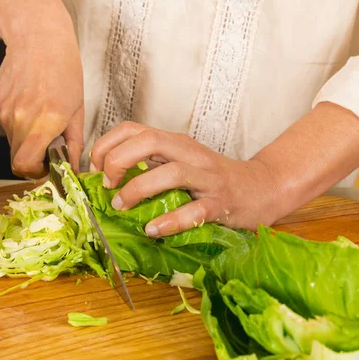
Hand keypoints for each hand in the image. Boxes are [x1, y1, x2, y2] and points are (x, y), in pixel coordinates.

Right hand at [0, 0, 84, 177]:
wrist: (39, 38)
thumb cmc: (63, 69)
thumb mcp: (77, 110)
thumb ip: (74, 142)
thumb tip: (73, 165)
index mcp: (44, 123)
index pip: (24, 165)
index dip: (34, 172)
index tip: (46, 167)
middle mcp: (19, 119)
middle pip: (17, 157)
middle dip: (33, 157)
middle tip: (48, 144)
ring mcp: (4, 111)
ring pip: (12, 141)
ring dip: (25, 138)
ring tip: (41, 115)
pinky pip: (6, 124)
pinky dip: (17, 122)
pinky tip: (30, 103)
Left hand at [89, 122, 282, 236]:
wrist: (262, 187)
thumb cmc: (214, 179)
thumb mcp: (180, 162)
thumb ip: (150, 165)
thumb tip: (107, 179)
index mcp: (175, 143)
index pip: (133, 129)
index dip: (107, 146)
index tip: (96, 169)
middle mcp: (190, 154)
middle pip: (149, 141)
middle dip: (119, 161)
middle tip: (108, 186)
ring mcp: (208, 178)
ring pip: (171, 173)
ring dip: (139, 190)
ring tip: (122, 207)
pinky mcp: (222, 203)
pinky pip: (196, 210)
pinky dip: (171, 221)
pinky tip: (154, 230)